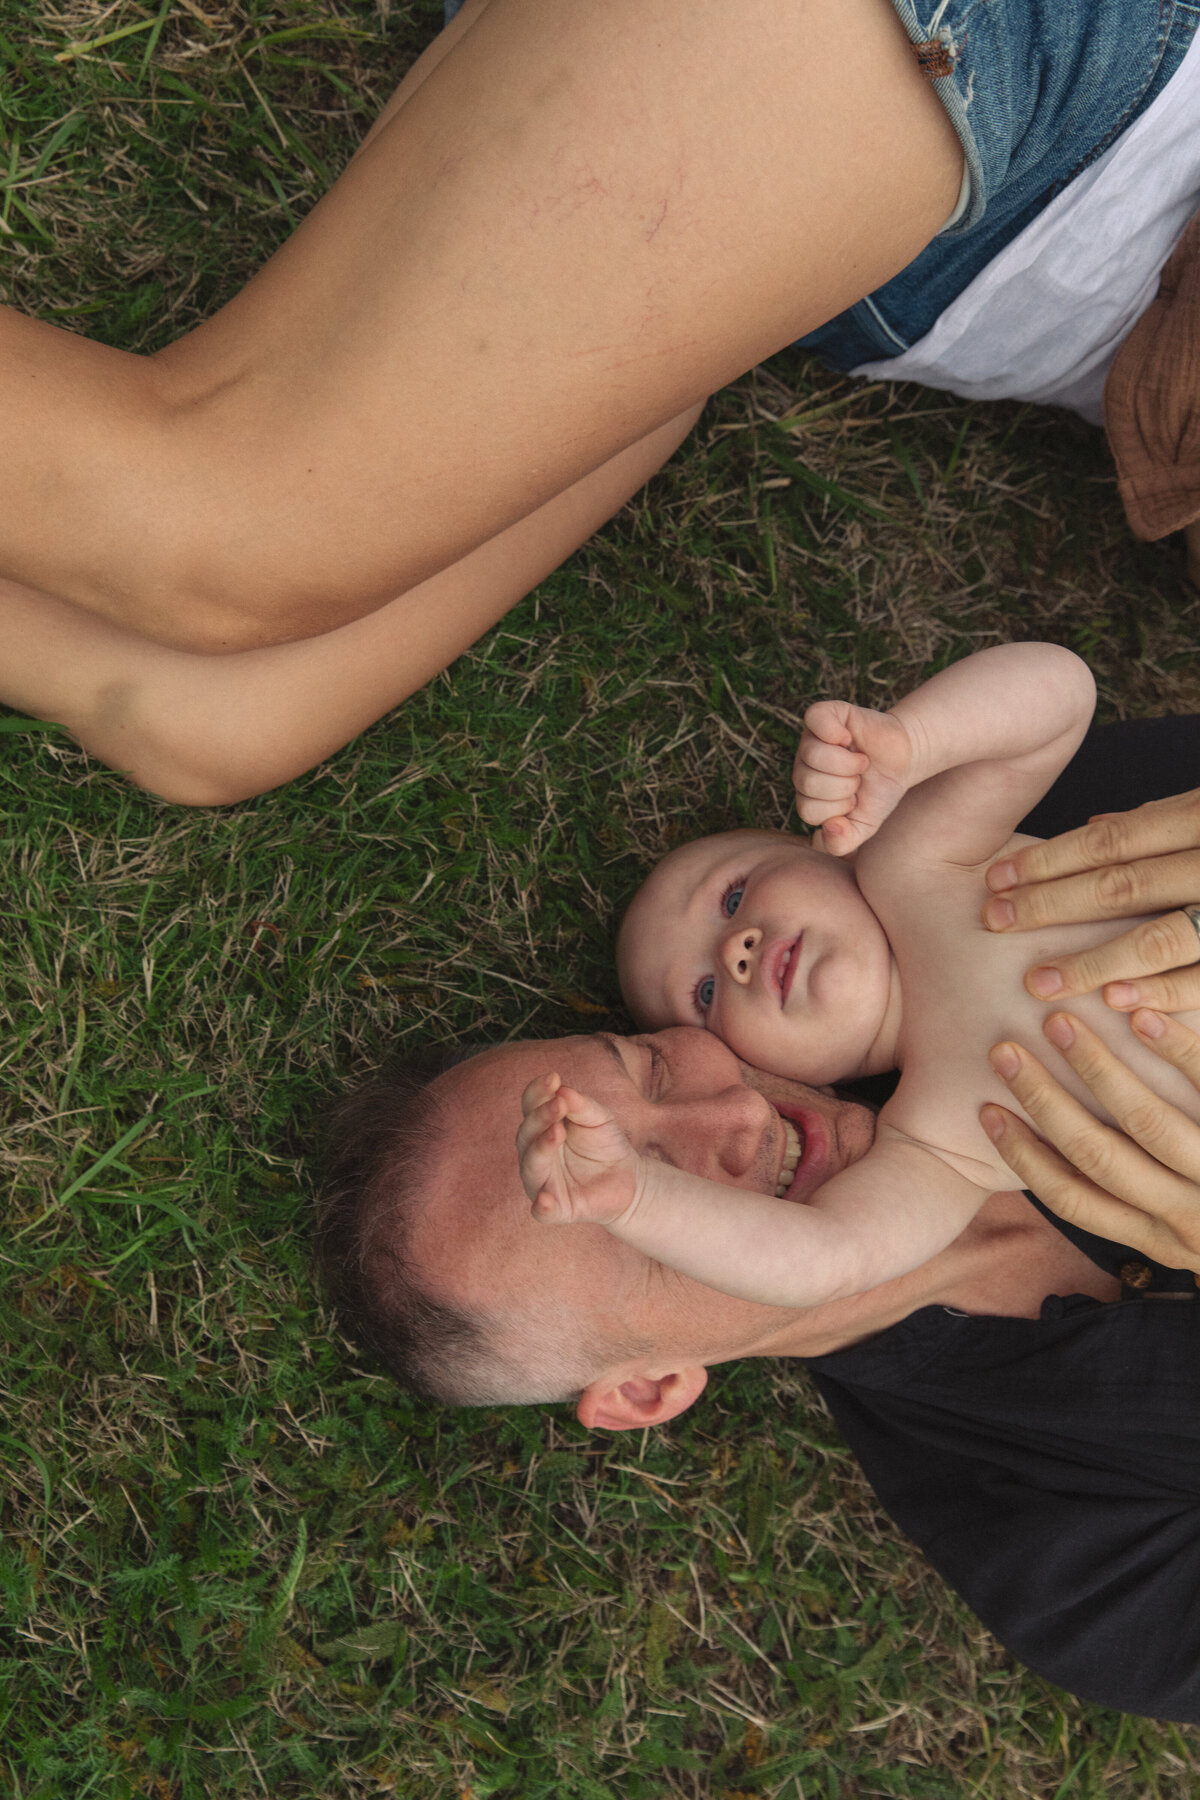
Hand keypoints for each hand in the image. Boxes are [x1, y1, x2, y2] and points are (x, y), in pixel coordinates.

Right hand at [517, 1073, 642, 1226]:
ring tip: (556, 1133)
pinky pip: (542, 1211)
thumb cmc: (606, 1144)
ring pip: (531, 1166)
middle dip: (540, 1118)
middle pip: (526, 1134)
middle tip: (558, 1105)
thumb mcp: (599, 1118)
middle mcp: (534, 1154)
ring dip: (540, 1149)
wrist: (630, 1180)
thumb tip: (562, 1090)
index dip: (538, 1092)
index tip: (554, 1078)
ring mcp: (542, 1182)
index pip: (530, 1106)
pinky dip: (542, 1207)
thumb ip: (581, 1105)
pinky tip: (544, 1199)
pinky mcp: (556, 1209)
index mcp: (540, 1128)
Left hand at [793, 700, 913, 854]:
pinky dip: (834, 732)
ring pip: (811, 754)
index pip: (807, 810)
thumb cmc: (879, 791)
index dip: (838, 808)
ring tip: (860, 762)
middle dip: (843, 786)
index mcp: (807, 793)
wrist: (904, 759)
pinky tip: (849, 739)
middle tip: (859, 779)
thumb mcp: (864, 826)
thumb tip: (828, 828)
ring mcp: (811, 738)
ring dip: (846, 763)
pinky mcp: (825, 714)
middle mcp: (803, 765)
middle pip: (805, 782)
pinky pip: (815, 719)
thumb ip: (842, 842)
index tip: (855, 800)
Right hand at [981, 1008, 1199, 1273]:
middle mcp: (1190, 1217)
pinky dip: (1174, 1050)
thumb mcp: (1199, 1233)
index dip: (1023, 1156)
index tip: (985, 1110)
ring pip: (1145, 1122)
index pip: (1075, 1199)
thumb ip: (1147, 1201)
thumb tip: (1075, 1153)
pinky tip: (1140, 1012)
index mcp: (1167, 1240)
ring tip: (1060, 1019)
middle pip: (1097, 1154)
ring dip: (1095, 1069)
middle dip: (1045, 1100)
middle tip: (1007, 1049)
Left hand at [983, 788, 1199, 1010]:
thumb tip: (1096, 827)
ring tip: (1039, 981)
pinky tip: (1111, 1002)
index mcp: (1199, 820)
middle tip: (995, 921)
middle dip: (1051, 905)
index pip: (1111, 842)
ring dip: (1093, 962)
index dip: (1049, 860)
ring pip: (1158, 939)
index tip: (996, 879)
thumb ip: (1159, 823)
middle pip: (1121, 886)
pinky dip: (1161, 991)